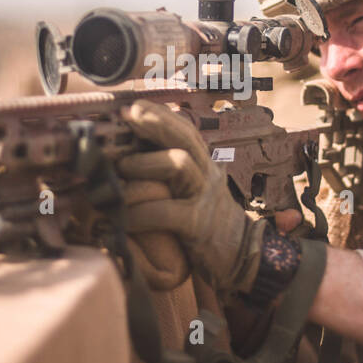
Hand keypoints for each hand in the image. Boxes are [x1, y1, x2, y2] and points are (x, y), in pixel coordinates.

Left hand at [115, 101, 265, 296]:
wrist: (242, 258)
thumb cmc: (205, 224)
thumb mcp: (191, 192)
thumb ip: (170, 175)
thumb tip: (129, 157)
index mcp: (204, 164)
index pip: (185, 129)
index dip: (160, 115)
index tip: (133, 105)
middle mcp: (207, 174)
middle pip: (185, 137)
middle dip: (155, 123)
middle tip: (128, 115)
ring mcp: (205, 198)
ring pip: (179, 165)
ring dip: (144, 164)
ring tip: (120, 170)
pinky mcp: (199, 226)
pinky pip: (167, 212)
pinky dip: (141, 212)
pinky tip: (122, 218)